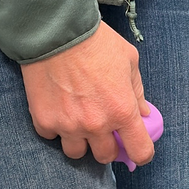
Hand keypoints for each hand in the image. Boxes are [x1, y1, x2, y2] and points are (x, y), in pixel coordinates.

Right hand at [21, 22, 155, 165]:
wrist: (56, 31)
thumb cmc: (97, 42)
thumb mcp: (129, 60)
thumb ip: (137, 91)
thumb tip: (143, 113)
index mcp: (122, 111)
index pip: (140, 152)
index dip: (141, 153)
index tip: (136, 148)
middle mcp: (96, 124)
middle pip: (105, 156)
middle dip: (107, 144)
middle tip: (104, 128)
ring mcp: (68, 126)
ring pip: (76, 153)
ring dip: (80, 141)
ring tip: (78, 121)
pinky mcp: (44, 121)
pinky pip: (52, 137)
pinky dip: (56, 127)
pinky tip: (58, 108)